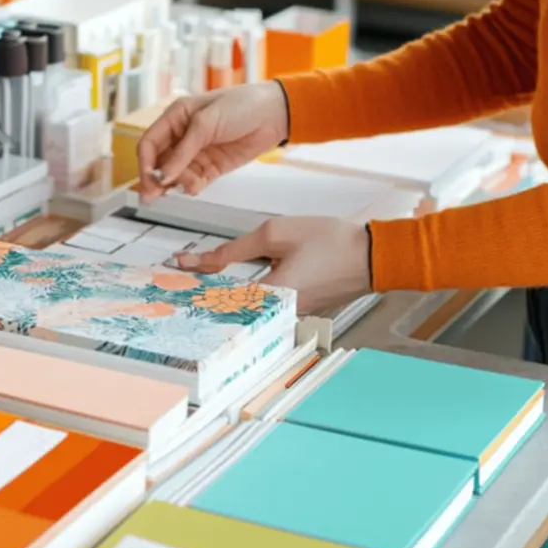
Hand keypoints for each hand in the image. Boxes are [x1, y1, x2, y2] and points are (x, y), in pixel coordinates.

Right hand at [136, 82, 288, 201]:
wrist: (275, 114)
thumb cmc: (241, 106)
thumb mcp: (207, 123)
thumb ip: (183, 151)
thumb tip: (162, 176)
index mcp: (175, 117)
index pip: (149, 144)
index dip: (145, 163)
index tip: (150, 181)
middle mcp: (182, 136)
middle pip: (159, 162)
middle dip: (156, 179)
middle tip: (154, 197)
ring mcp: (197, 152)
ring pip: (176, 174)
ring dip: (178, 183)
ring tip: (191, 186)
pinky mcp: (212, 166)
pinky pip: (194, 180)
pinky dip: (192, 186)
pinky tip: (197, 187)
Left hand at [175, 216, 371, 314]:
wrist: (372, 255)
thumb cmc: (334, 242)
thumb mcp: (277, 233)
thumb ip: (237, 248)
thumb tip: (207, 258)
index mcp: (274, 295)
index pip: (222, 297)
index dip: (194, 285)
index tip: (175, 274)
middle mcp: (281, 312)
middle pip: (231, 307)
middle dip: (204, 292)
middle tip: (180, 280)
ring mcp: (290, 314)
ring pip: (247, 307)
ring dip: (224, 293)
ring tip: (199, 280)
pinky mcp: (297, 309)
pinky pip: (264, 303)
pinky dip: (245, 293)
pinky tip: (230, 282)